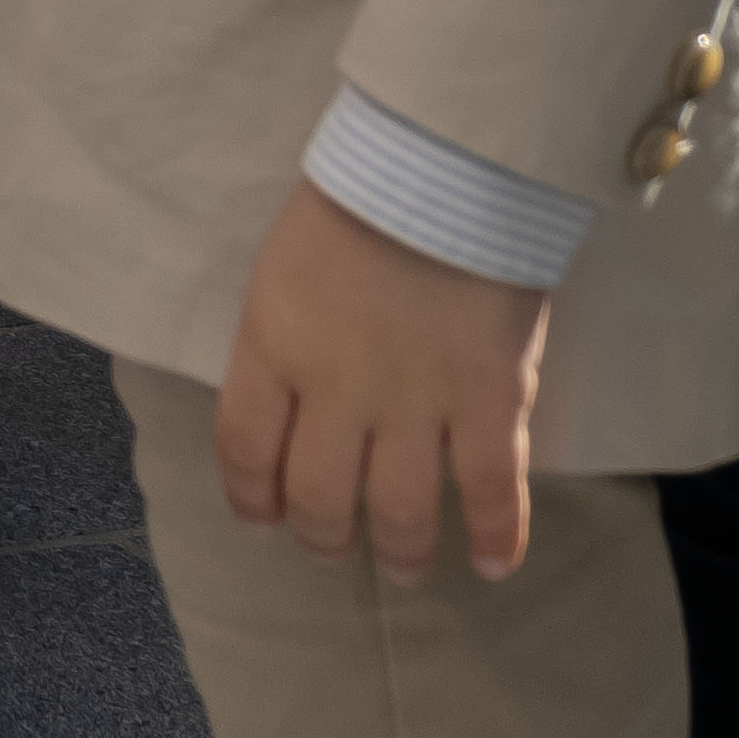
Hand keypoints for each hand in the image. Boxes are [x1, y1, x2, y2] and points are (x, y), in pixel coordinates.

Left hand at [216, 178, 555, 582]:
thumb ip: (284, 334)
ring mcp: (414, 403)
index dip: (251, 496)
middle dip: (322, 535)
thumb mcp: (285, 266)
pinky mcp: (490, 402)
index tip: (262, 520)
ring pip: (398, 508)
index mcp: (272, 346)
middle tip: (332, 549)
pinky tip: (494, 565)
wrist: (444, 168)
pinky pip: (490, 491)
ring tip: (407, 569)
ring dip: (401, 551)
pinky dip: (494, 537)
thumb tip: (288, 391)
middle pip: (317, 493)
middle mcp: (335, 391)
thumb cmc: (358, 197)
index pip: (243, 447)